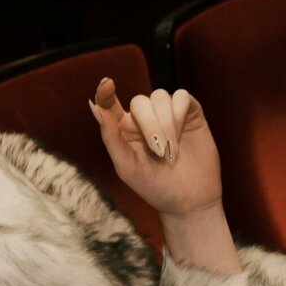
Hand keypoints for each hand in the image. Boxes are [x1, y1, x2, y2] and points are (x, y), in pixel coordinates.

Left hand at [90, 80, 241, 273]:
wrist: (189, 201)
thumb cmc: (154, 187)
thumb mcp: (127, 167)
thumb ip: (111, 137)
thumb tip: (96, 107)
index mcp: (124, 130)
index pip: (110, 104)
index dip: (105, 93)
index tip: (106, 84)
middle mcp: (144, 119)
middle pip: (140, 102)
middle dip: (150, 125)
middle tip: (159, 153)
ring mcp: (167, 114)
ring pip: (160, 97)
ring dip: (166, 123)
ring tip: (172, 152)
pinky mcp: (190, 113)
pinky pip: (181, 96)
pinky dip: (179, 112)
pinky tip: (184, 131)